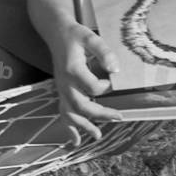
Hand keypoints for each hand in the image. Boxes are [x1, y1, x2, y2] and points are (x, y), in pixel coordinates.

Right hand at [51, 23, 123, 144]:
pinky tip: (75, 141)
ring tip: (98, 137)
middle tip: (119, 117)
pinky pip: (63, 113)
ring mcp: (62, 90)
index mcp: (73, 71)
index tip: (113, 81)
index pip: (92, 88)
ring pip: (70, 114)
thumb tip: (116, 70)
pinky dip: (69, 128)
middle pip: (81, 106)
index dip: (106, 87)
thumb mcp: (91, 38)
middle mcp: (65, 83)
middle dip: (100, 115)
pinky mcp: (62, 92)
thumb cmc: (76, 35)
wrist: (57, 34)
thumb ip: (104, 52)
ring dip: (84, 127)